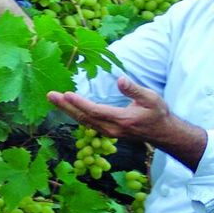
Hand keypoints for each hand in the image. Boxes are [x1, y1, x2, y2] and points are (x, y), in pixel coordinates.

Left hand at [47, 77, 206, 170]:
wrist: (163, 133)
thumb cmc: (157, 113)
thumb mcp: (151, 98)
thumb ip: (134, 89)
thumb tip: (120, 79)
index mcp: (121, 120)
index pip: (95, 111)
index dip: (80, 103)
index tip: (66, 94)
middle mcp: (111, 129)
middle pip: (83, 118)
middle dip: (65, 106)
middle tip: (50, 95)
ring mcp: (108, 132)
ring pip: (83, 121)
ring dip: (67, 110)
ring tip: (53, 99)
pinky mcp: (107, 132)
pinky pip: (87, 123)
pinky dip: (75, 114)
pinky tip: (66, 107)